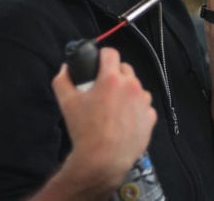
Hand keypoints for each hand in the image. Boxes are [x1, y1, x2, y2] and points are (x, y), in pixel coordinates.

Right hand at [51, 47, 156, 192]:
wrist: (103, 160)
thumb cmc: (84, 130)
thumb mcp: (66, 103)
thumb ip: (63, 80)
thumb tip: (65, 69)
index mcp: (112, 78)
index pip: (110, 53)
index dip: (102, 57)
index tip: (98, 65)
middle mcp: (132, 85)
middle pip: (125, 69)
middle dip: (114, 75)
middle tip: (103, 90)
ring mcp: (144, 101)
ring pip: (136, 87)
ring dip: (126, 92)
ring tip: (113, 108)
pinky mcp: (150, 116)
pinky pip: (143, 106)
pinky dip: (135, 109)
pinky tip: (124, 121)